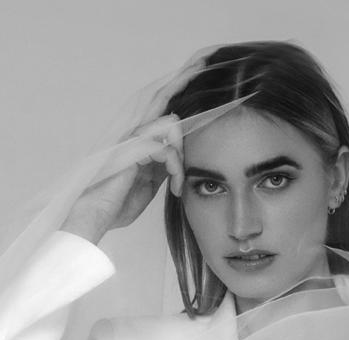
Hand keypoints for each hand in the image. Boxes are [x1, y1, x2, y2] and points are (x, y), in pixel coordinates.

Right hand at [60, 57, 205, 243]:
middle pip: (162, 99)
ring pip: (169, 123)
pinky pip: (164, 146)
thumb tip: (178, 156)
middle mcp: (133, 132)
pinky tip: (175, 185)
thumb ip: (162, 166)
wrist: (94, 217)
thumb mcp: (148, 184)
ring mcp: (130, 138)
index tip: (197, 78)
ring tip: (178, 184)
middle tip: (202, 62)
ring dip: (181, 155)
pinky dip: (175, 166)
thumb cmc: (117, 204)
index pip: (160, 109)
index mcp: (137, 139)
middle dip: (182, 79)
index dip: (177, 91)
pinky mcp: (130, 149)